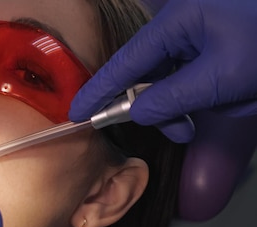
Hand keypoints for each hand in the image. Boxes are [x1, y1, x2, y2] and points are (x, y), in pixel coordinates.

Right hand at [69, 0, 256, 142]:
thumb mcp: (220, 78)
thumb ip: (171, 98)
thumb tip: (135, 113)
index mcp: (177, 24)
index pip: (125, 62)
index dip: (99, 89)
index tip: (78, 112)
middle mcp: (182, 29)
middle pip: (145, 74)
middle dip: (152, 106)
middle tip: (175, 131)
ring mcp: (198, 40)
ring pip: (167, 82)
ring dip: (176, 108)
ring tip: (195, 123)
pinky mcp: (213, 51)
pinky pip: (187, 80)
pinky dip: (193, 100)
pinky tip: (211, 108)